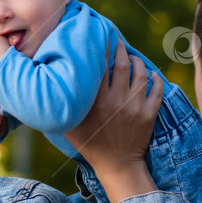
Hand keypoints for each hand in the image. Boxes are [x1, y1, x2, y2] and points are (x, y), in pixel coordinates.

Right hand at [64, 41, 163, 202]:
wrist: (117, 166)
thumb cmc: (90, 144)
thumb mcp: (70, 126)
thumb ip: (61, 106)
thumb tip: (44, 87)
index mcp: (96, 101)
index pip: (100, 65)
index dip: (102, 48)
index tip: (102, 37)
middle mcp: (116, 100)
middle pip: (121, 64)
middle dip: (120, 48)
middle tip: (117, 40)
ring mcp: (135, 107)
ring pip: (140, 73)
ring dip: (137, 60)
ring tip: (132, 56)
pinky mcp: (149, 114)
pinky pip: (157, 89)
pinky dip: (155, 77)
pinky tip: (150, 72)